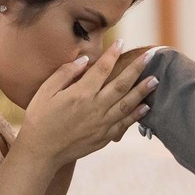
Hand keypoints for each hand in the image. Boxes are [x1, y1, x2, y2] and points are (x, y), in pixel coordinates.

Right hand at [15, 40, 158, 169]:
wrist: (40, 151)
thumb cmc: (39, 119)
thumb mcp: (46, 92)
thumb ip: (65, 73)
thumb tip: (84, 60)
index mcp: (80, 94)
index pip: (102, 69)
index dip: (113, 54)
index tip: (122, 43)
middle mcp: (95, 108)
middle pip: (121, 84)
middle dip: (137, 68)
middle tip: (150, 56)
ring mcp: (101, 124)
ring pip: (127, 104)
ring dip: (142, 91)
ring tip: (155, 80)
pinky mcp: (103, 137)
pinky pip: (124, 124)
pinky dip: (136, 115)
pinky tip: (145, 106)